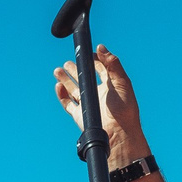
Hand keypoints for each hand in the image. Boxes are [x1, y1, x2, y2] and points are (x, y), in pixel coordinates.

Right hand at [51, 45, 147, 166]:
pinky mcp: (80, 115)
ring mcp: (89, 105)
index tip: (85, 53)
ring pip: (74, 90)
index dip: (93, 60)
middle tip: (68, 61)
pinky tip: (58, 85)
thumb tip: (100, 47)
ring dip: (65, 79)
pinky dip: (62, 95)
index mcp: (111, 85)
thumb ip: (112, 63)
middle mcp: (99, 94)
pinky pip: (68, 104)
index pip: (100, 69)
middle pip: (85, 78)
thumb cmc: (124, 109)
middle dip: (76, 69)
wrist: (118, 134)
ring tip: (58, 70)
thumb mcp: (121, 81)